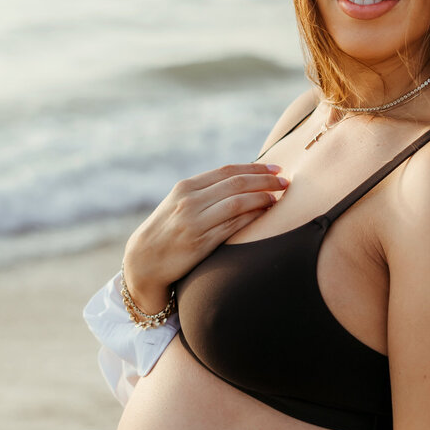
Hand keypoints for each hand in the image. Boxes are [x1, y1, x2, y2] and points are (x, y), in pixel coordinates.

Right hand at [122, 162, 288, 311]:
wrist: (144, 260)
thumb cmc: (167, 230)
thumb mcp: (179, 203)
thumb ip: (204, 192)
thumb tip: (241, 180)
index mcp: (185, 187)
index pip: (227, 171)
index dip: (255, 168)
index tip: (276, 168)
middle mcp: (190, 201)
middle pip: (236, 184)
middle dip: (265, 181)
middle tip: (285, 181)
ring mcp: (195, 222)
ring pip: (238, 203)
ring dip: (262, 198)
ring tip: (278, 198)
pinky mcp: (201, 243)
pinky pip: (234, 226)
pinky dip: (253, 218)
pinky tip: (265, 215)